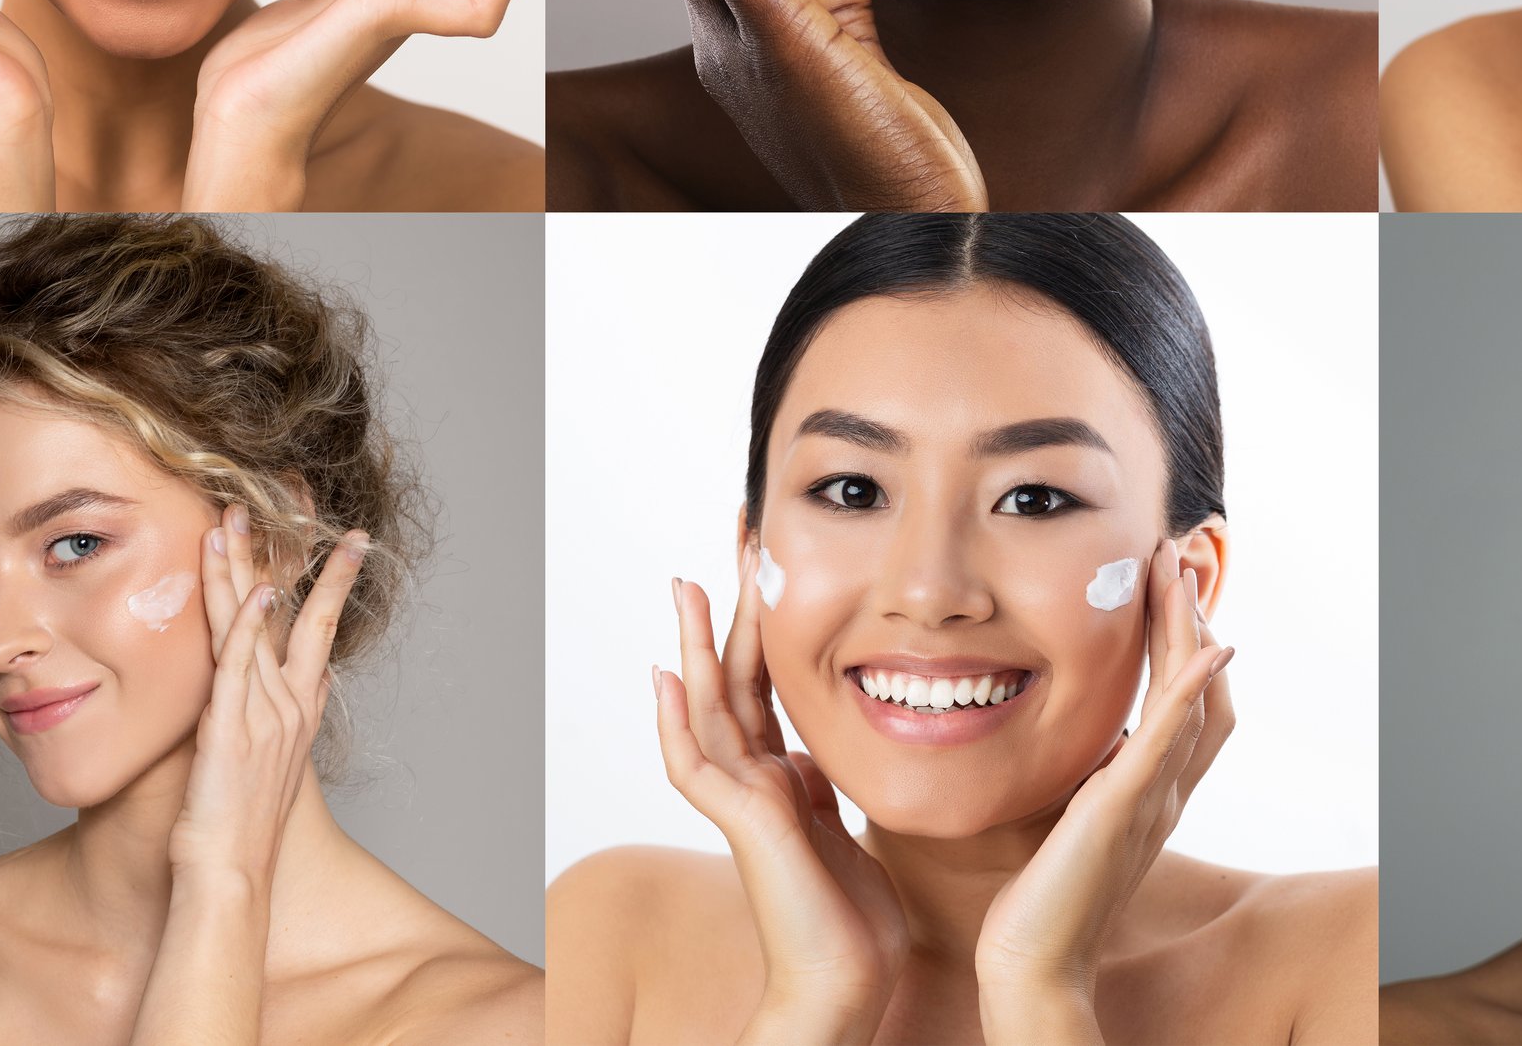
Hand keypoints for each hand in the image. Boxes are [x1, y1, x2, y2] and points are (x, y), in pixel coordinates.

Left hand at [167, 504, 368, 887]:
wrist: (229, 873)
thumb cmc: (234, 825)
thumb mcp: (263, 762)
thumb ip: (278, 716)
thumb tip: (297, 681)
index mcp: (299, 711)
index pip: (319, 633)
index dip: (331, 585)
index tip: (344, 545)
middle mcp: (290, 706)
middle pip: (307, 618)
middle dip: (316, 563)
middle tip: (312, 511)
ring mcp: (265, 714)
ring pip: (257, 628)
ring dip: (247, 571)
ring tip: (235, 522)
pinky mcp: (232, 728)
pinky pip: (240, 667)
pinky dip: (249, 628)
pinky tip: (256, 594)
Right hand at [653, 550, 908, 1042]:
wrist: (847, 982)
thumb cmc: (856, 917)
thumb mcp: (848, 823)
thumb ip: (824, 782)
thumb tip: (817, 748)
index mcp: (783, 775)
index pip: (765, 681)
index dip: (762, 622)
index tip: (765, 562)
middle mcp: (755, 780)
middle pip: (731, 678)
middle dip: (727, 609)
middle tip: (731, 539)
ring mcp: (743, 802)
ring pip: (708, 708)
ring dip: (695, 645)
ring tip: (686, 586)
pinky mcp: (745, 826)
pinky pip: (697, 767)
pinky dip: (677, 722)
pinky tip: (665, 677)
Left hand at [975, 539, 1234, 1004]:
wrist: (1033, 959)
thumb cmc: (1039, 897)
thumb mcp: (1070, 818)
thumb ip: (1087, 779)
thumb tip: (1081, 741)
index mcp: (1149, 792)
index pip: (1188, 705)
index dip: (1187, 645)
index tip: (1166, 588)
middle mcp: (1164, 792)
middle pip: (1203, 690)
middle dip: (1192, 619)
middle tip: (1175, 556)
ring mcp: (1151, 799)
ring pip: (1192, 699)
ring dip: (1190, 631)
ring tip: (1178, 573)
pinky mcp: (1124, 806)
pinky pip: (1170, 738)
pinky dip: (1192, 689)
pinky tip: (1210, 648)